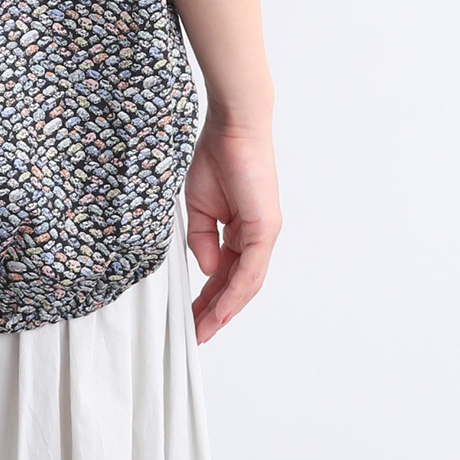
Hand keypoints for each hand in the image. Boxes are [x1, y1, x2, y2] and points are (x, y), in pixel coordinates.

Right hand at [184, 110, 281, 343]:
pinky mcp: (265, 228)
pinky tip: (222, 308)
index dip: (209, 296)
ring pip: (246, 283)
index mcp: (240, 228)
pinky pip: (251, 269)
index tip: (193, 316)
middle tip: (198, 333)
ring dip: (225, 309)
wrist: (233, 126)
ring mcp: (263, 233)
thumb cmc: (216, 155)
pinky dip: (236, 292)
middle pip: (236, 284)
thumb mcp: (198, 205)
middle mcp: (255, 235)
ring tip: (205, 329)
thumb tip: (205, 268)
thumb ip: (199, 238)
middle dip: (216, 311)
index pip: (225, 272)